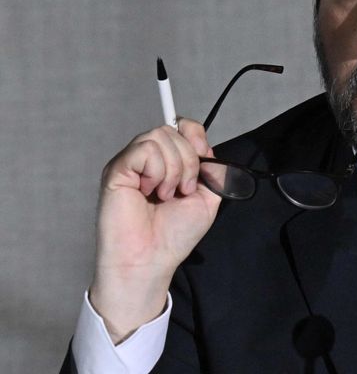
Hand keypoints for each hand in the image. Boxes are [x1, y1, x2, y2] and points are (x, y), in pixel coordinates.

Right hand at [89, 118, 221, 341]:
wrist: (152, 259)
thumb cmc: (174, 235)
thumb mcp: (208, 197)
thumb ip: (212, 169)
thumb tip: (206, 146)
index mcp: (169, 161)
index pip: (182, 125)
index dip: (195, 136)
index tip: (202, 162)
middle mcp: (149, 158)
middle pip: (173, 130)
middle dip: (188, 161)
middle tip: (181, 191)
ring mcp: (131, 162)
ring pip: (159, 136)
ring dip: (173, 169)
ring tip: (165, 195)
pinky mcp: (117, 170)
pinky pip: (144, 150)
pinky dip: (156, 172)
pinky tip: (150, 192)